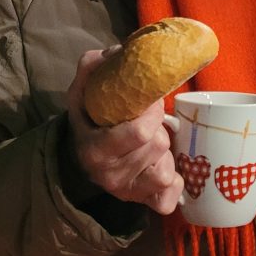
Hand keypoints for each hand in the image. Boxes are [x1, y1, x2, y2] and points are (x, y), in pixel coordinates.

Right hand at [66, 48, 182, 213]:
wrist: (80, 160)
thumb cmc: (90, 121)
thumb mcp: (83, 93)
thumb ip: (94, 68)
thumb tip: (117, 51)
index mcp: (95, 150)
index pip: (140, 132)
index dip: (151, 113)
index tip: (148, 104)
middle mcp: (110, 177)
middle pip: (159, 145)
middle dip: (159, 130)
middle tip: (150, 125)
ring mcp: (128, 193)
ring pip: (167, 170)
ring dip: (165, 154)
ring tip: (151, 147)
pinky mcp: (145, 203)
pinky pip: (171, 195)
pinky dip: (174, 181)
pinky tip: (160, 168)